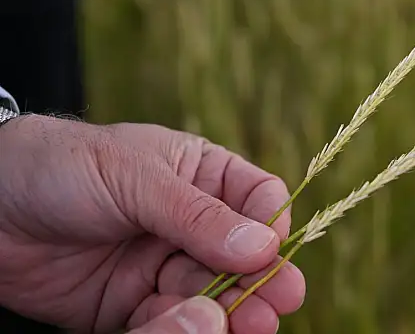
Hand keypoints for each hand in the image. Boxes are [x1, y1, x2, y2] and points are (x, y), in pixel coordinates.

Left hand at [0, 114, 304, 332]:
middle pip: (241, 253)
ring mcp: (161, 264)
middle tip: (282, 300)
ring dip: (230, 308)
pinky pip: (168, 320)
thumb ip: (197, 215)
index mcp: (200, 175)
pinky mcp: (131, 304)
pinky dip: (181, 327)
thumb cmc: (64, 166)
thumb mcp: (134, 178)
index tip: (272, 246)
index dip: (271, 222)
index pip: (256, 197)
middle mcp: (189, 222)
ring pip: (210, 291)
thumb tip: (263, 245)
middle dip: (260, 276)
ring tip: (250, 323)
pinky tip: (194, 327)